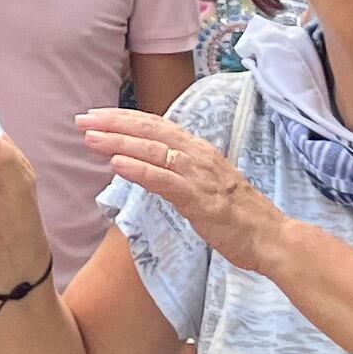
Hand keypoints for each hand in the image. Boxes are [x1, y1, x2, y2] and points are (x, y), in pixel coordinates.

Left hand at [82, 101, 282, 277]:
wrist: (271, 237)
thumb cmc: (238, 215)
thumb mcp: (205, 183)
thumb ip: (180, 170)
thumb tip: (149, 164)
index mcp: (198, 150)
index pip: (156, 125)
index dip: (124, 118)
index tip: (95, 115)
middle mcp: (197, 155)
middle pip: (149, 131)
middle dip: (113, 124)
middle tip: (81, 120)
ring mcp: (199, 176)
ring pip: (153, 151)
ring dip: (118, 143)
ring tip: (89, 138)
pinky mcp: (200, 199)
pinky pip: (165, 180)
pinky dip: (139, 170)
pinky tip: (116, 165)